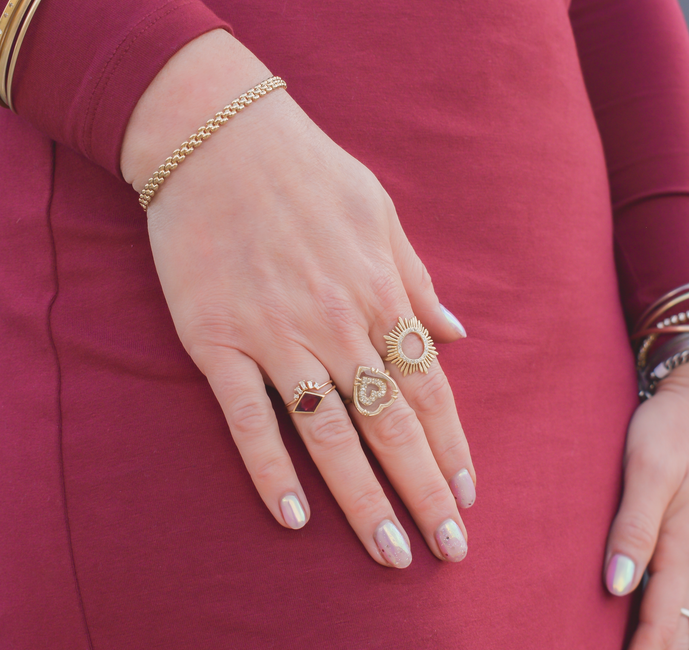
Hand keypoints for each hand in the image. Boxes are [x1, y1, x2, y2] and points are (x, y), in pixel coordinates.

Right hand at [121, 30, 475, 567]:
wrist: (218, 136)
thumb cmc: (306, 169)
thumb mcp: (381, 212)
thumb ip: (416, 280)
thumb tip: (455, 333)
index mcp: (378, 292)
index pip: (428, 386)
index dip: (453, 445)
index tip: (469, 492)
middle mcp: (336, 323)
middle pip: (391, 423)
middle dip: (425, 490)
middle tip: (450, 548)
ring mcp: (276, 336)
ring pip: (330, 434)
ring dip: (365, 500)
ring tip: (392, 552)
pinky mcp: (218, 341)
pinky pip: (249, 419)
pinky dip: (270, 471)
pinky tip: (294, 519)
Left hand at [604, 360, 688, 648]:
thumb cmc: (673, 429)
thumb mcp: (648, 470)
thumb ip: (634, 527)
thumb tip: (617, 586)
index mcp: (685, 545)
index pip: (660, 620)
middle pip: (675, 624)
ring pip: (681, 608)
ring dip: (658, 636)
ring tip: (628, 649)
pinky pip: (682, 585)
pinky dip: (664, 609)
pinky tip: (643, 611)